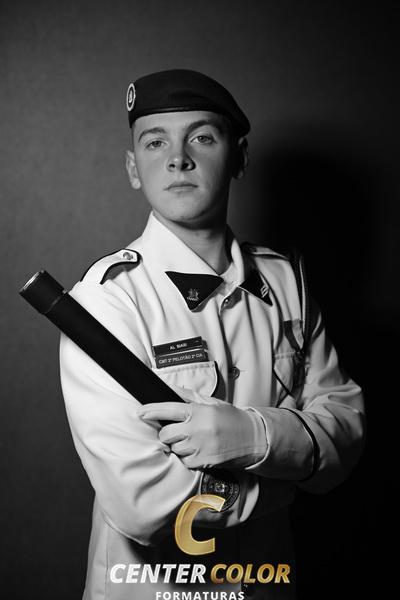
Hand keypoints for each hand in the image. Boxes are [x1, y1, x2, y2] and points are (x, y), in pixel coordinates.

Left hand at [136, 386, 266, 468]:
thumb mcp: (211, 403)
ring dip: (179, 445)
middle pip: (166, 433)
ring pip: (174, 448)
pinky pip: (184, 461)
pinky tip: (199, 450)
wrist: (253, 438)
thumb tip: (169, 388)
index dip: (152, 410)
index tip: (141, 412)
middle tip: (179, 430)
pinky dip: (188, 457)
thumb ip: (188, 397)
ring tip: (194, 440)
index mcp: (199, 412)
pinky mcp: (204, 461)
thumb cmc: (231, 418)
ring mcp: (200, 447)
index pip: (169, 409)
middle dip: (168, 433)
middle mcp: (198, 429)